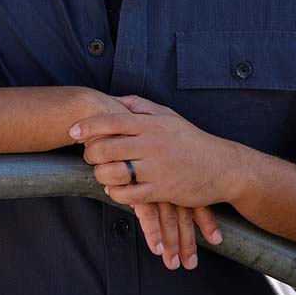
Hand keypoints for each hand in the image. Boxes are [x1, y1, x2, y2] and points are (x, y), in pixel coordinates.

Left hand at [70, 95, 233, 268]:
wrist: (224, 167)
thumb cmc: (191, 140)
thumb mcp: (169, 115)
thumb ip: (140, 105)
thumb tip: (115, 99)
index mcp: (151, 124)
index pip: (111, 121)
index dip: (88, 126)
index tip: (72, 132)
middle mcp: (152, 144)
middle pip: (106, 148)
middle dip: (90, 154)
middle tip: (88, 156)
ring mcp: (157, 168)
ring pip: (114, 173)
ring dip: (101, 175)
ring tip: (102, 173)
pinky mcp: (163, 190)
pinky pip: (129, 195)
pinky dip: (117, 194)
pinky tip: (116, 190)